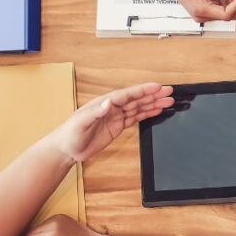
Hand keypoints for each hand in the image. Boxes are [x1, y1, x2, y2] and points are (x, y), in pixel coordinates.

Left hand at [48, 82, 174, 163]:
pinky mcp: (117, 126)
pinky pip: (135, 118)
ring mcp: (116, 116)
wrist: (66, 149)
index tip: (157, 86)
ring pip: (138, 107)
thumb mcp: (81, 123)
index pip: (128, 94)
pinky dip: (147, 114)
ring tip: (168, 101)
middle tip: (169, 91)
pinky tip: (156, 111)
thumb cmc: (70, 134)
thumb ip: (95, 112)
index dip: (143, 90)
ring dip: (153, 103)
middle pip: (136, 99)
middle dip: (153, 95)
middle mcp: (112, 107)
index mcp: (105, 103)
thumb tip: (109, 102)